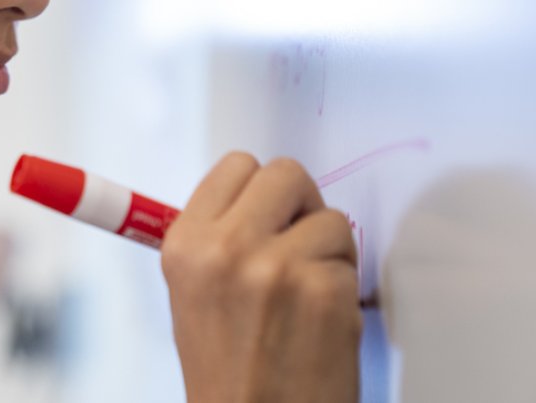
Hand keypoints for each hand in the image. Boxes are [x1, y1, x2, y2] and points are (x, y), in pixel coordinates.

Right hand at [161, 153, 360, 402]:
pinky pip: (350, 261)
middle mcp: (225, 246)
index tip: (267, 217)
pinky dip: (344, 288)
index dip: (260, 192)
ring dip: (328, 251)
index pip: (237, 166)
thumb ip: (218, 238)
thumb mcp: (191, 293)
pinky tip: (323, 322)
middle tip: (296, 244)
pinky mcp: (324, 290)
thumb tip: (259, 196)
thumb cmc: (226, 370)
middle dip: (300, 205)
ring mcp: (277, 266)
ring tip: (307, 295)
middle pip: (286, 173)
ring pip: (330, 217)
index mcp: (185, 243)